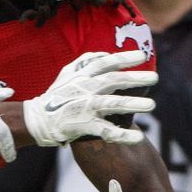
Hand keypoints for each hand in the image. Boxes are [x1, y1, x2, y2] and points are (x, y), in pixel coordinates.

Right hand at [23, 50, 156, 145]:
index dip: (123, 58)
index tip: (142, 56)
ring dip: (132, 104)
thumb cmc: (55, 96)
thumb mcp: (66, 74)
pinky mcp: (83, 126)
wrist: (37, 120)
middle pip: (113, 81)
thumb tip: (106, 54)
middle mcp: (83, 89)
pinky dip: (122, 135)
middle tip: (154, 78)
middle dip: (135, 79)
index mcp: (80, 75)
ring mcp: (84, 108)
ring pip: (111, 104)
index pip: (105, 63)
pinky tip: (137, 137)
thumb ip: (85, 62)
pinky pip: (106, 131)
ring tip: (151, 105)